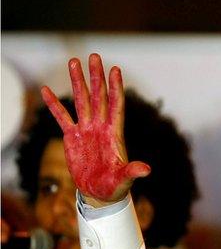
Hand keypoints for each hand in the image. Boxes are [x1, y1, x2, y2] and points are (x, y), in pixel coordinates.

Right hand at [40, 54, 149, 206]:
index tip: (115, 69)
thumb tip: (146, 170)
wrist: (99, 192)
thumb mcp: (124, 179)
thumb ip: (132, 172)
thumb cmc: (115, 186)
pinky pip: (62, 117)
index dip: (116, 87)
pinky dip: (54, 104)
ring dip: (78, 82)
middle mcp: (101, 126)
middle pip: (99, 96)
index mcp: (114, 133)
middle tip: (93, 56)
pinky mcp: (72, 137)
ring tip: (73, 62)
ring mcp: (86, 129)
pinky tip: (46, 90)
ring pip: (81, 101)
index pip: (116, 105)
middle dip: (96, 77)